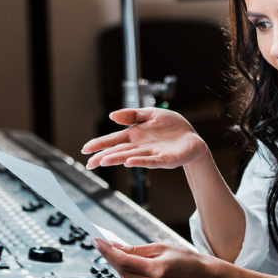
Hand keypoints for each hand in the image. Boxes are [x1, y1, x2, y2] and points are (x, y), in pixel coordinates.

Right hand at [82, 108, 206, 169]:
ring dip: (117, 159)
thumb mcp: (151, 114)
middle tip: (89, 163)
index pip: (113, 140)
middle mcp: (140, 146)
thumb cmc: (172, 126)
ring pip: (131, 157)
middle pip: (118, 151)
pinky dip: (140, 162)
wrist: (192, 137)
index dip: (99, 144)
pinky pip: (151, 161)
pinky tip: (129, 162)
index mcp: (135, 135)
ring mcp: (151, 154)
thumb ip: (132, 115)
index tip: (85, 149)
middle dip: (103, 156)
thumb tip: (112, 115)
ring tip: (103, 161)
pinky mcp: (165, 160)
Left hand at [93, 239, 217, 277]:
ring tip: (129, 261)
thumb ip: (136, 250)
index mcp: (159, 270)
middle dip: (113, 259)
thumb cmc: (185, 260)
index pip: (124, 261)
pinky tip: (138, 275)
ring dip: (122, 271)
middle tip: (108, 247)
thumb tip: (114, 248)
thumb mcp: (161, 248)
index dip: (107, 251)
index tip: (96, 242)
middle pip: (123, 272)